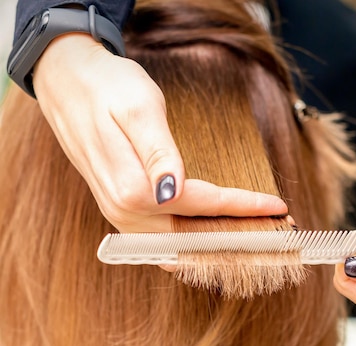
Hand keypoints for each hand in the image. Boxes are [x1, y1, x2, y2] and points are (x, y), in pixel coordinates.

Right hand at [32, 34, 286, 232]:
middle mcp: (126, 212)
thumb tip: (172, 191)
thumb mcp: (138, 109)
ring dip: (220, 243)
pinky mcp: (123, 210)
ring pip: (181, 243)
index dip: (244, 208)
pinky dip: (195, 244)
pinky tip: (216, 243)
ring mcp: (122, 216)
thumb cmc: (107, 88)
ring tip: (258, 236)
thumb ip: (159, 153)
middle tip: (281, 229)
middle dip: (240, 234)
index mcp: (133, 189)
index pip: (204, 206)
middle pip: (195, 235)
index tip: (279, 207)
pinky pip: (164, 240)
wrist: (68, 84)